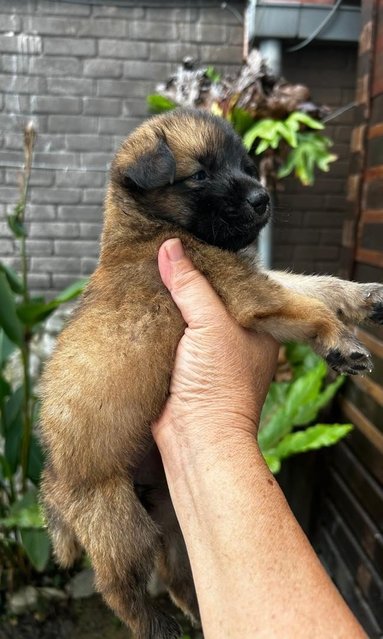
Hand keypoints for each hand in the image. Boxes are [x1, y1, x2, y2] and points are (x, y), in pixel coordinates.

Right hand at [153, 238, 278, 451]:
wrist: (195, 438)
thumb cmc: (220, 387)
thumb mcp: (211, 325)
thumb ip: (191, 285)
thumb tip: (171, 247)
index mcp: (253, 326)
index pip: (232, 282)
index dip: (209, 262)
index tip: (186, 240)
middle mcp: (230, 337)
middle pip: (204, 296)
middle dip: (183, 279)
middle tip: (159, 249)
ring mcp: (203, 351)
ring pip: (182, 314)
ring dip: (164, 299)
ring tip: (144, 269)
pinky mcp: (177, 363)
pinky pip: (163, 333)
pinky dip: (152, 320)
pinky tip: (137, 301)